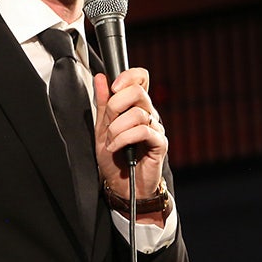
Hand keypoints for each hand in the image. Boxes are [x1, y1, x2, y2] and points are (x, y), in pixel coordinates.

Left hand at [93, 68, 167, 225]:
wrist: (121, 186)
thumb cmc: (114, 158)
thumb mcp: (102, 128)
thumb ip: (103, 104)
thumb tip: (101, 77)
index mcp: (136, 106)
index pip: (141, 78)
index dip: (129, 76)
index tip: (114, 86)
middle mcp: (149, 113)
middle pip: (138, 92)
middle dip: (116, 105)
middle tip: (108, 123)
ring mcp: (156, 128)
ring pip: (137, 113)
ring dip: (117, 128)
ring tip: (111, 142)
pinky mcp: (159, 143)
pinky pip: (142, 131)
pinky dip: (124, 138)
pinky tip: (116, 148)